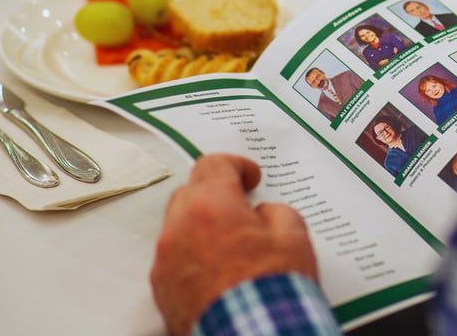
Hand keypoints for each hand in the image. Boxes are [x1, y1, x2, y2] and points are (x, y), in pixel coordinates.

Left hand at [150, 154, 318, 335]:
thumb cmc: (271, 291)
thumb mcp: (294, 236)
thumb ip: (275, 212)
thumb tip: (263, 214)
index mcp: (210, 207)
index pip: (213, 164)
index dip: (236, 165)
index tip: (250, 176)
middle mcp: (179, 231)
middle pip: (190, 192)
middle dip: (216, 194)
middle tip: (242, 207)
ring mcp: (166, 263)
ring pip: (179, 228)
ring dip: (202, 227)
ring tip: (232, 244)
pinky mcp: (162, 292)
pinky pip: (175, 260)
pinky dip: (194, 257)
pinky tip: (220, 271)